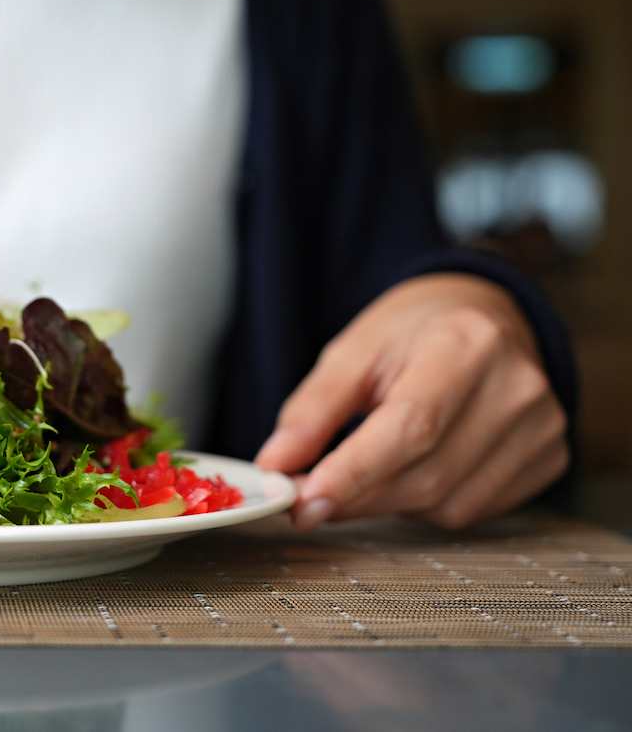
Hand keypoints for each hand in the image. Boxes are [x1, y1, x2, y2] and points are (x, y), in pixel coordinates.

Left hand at [255, 273, 567, 530]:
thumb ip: (312, 411)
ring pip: (448, 504)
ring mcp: (542, 427)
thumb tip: (275, 466)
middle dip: (357, 495)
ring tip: (369, 464)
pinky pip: (473, 509)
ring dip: (389, 501)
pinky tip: (414, 467)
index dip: (354, 473)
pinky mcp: (549, 458)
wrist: (485, 316)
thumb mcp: (352, 353)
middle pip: (427, 474)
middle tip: (308, 496)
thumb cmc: (414, 332)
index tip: (304, 502)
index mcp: (465, 344)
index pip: (410, 427)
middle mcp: (516, 387)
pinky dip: (427, 503)